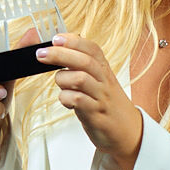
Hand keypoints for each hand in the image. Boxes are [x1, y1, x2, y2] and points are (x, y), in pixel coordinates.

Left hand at [37, 34, 143, 169]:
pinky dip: (66, 98)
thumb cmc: (107, 104)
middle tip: (41, 54)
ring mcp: (101, 97)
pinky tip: (66, 100)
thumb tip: (59, 50)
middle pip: (84, 61)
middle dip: (60, 55)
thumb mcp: (98, 81)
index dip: (74, 41)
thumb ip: (81, 66)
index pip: (92, 48)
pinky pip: (78, 101)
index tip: (56, 38)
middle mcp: (104, 81)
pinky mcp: (96, 114)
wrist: (127, 131)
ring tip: (60, 84)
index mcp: (104, 70)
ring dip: (62, 79)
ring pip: (80, 79)